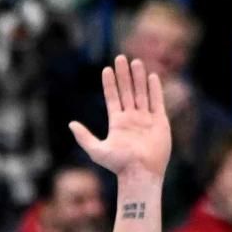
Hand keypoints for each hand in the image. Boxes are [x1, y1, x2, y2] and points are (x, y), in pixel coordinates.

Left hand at [70, 53, 172, 186]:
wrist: (140, 173)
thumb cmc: (119, 165)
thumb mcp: (97, 151)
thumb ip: (84, 137)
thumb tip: (71, 124)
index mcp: (117, 123)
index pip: (112, 98)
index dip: (110, 84)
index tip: (107, 69)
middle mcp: (132, 119)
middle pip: (127, 92)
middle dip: (124, 75)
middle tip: (121, 58)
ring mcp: (146, 120)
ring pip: (142, 94)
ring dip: (138, 78)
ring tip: (136, 62)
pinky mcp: (160, 123)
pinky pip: (157, 102)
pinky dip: (155, 90)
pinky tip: (151, 77)